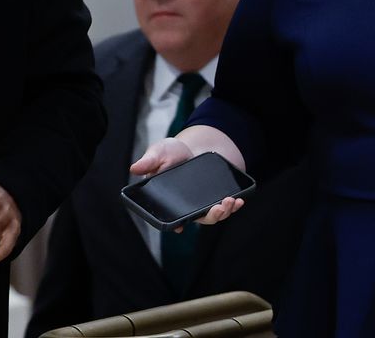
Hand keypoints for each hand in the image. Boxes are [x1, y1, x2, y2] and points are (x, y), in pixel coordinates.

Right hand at [129, 138, 245, 227]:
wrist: (194, 147)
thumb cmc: (172, 152)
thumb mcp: (159, 152)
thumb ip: (149, 160)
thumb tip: (134, 168)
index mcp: (167, 201)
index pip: (169, 217)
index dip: (174, 225)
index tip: (181, 227)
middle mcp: (185, 207)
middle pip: (196, 219)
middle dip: (209, 216)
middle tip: (217, 208)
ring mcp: (202, 204)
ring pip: (212, 216)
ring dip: (223, 212)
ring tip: (229, 201)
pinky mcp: (216, 198)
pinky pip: (225, 208)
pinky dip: (234, 206)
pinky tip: (239, 199)